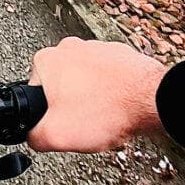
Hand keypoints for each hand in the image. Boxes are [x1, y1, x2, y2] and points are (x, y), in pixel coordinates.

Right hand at [27, 37, 166, 154]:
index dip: (47, 114)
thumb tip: (32, 136)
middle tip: (84, 122)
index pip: (35, 93)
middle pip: (61, 87)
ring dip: (92, 99)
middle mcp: (70, 48)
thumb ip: (33, 137)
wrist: (152, 100)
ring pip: (85, 83)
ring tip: (104, 116)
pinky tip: (118, 108)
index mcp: (47, 60)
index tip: (63, 123)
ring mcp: (98, 48)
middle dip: (71, 106)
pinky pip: (108, 79)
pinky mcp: (120, 55)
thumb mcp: (55, 135)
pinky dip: (112, 94)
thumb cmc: (108, 110)